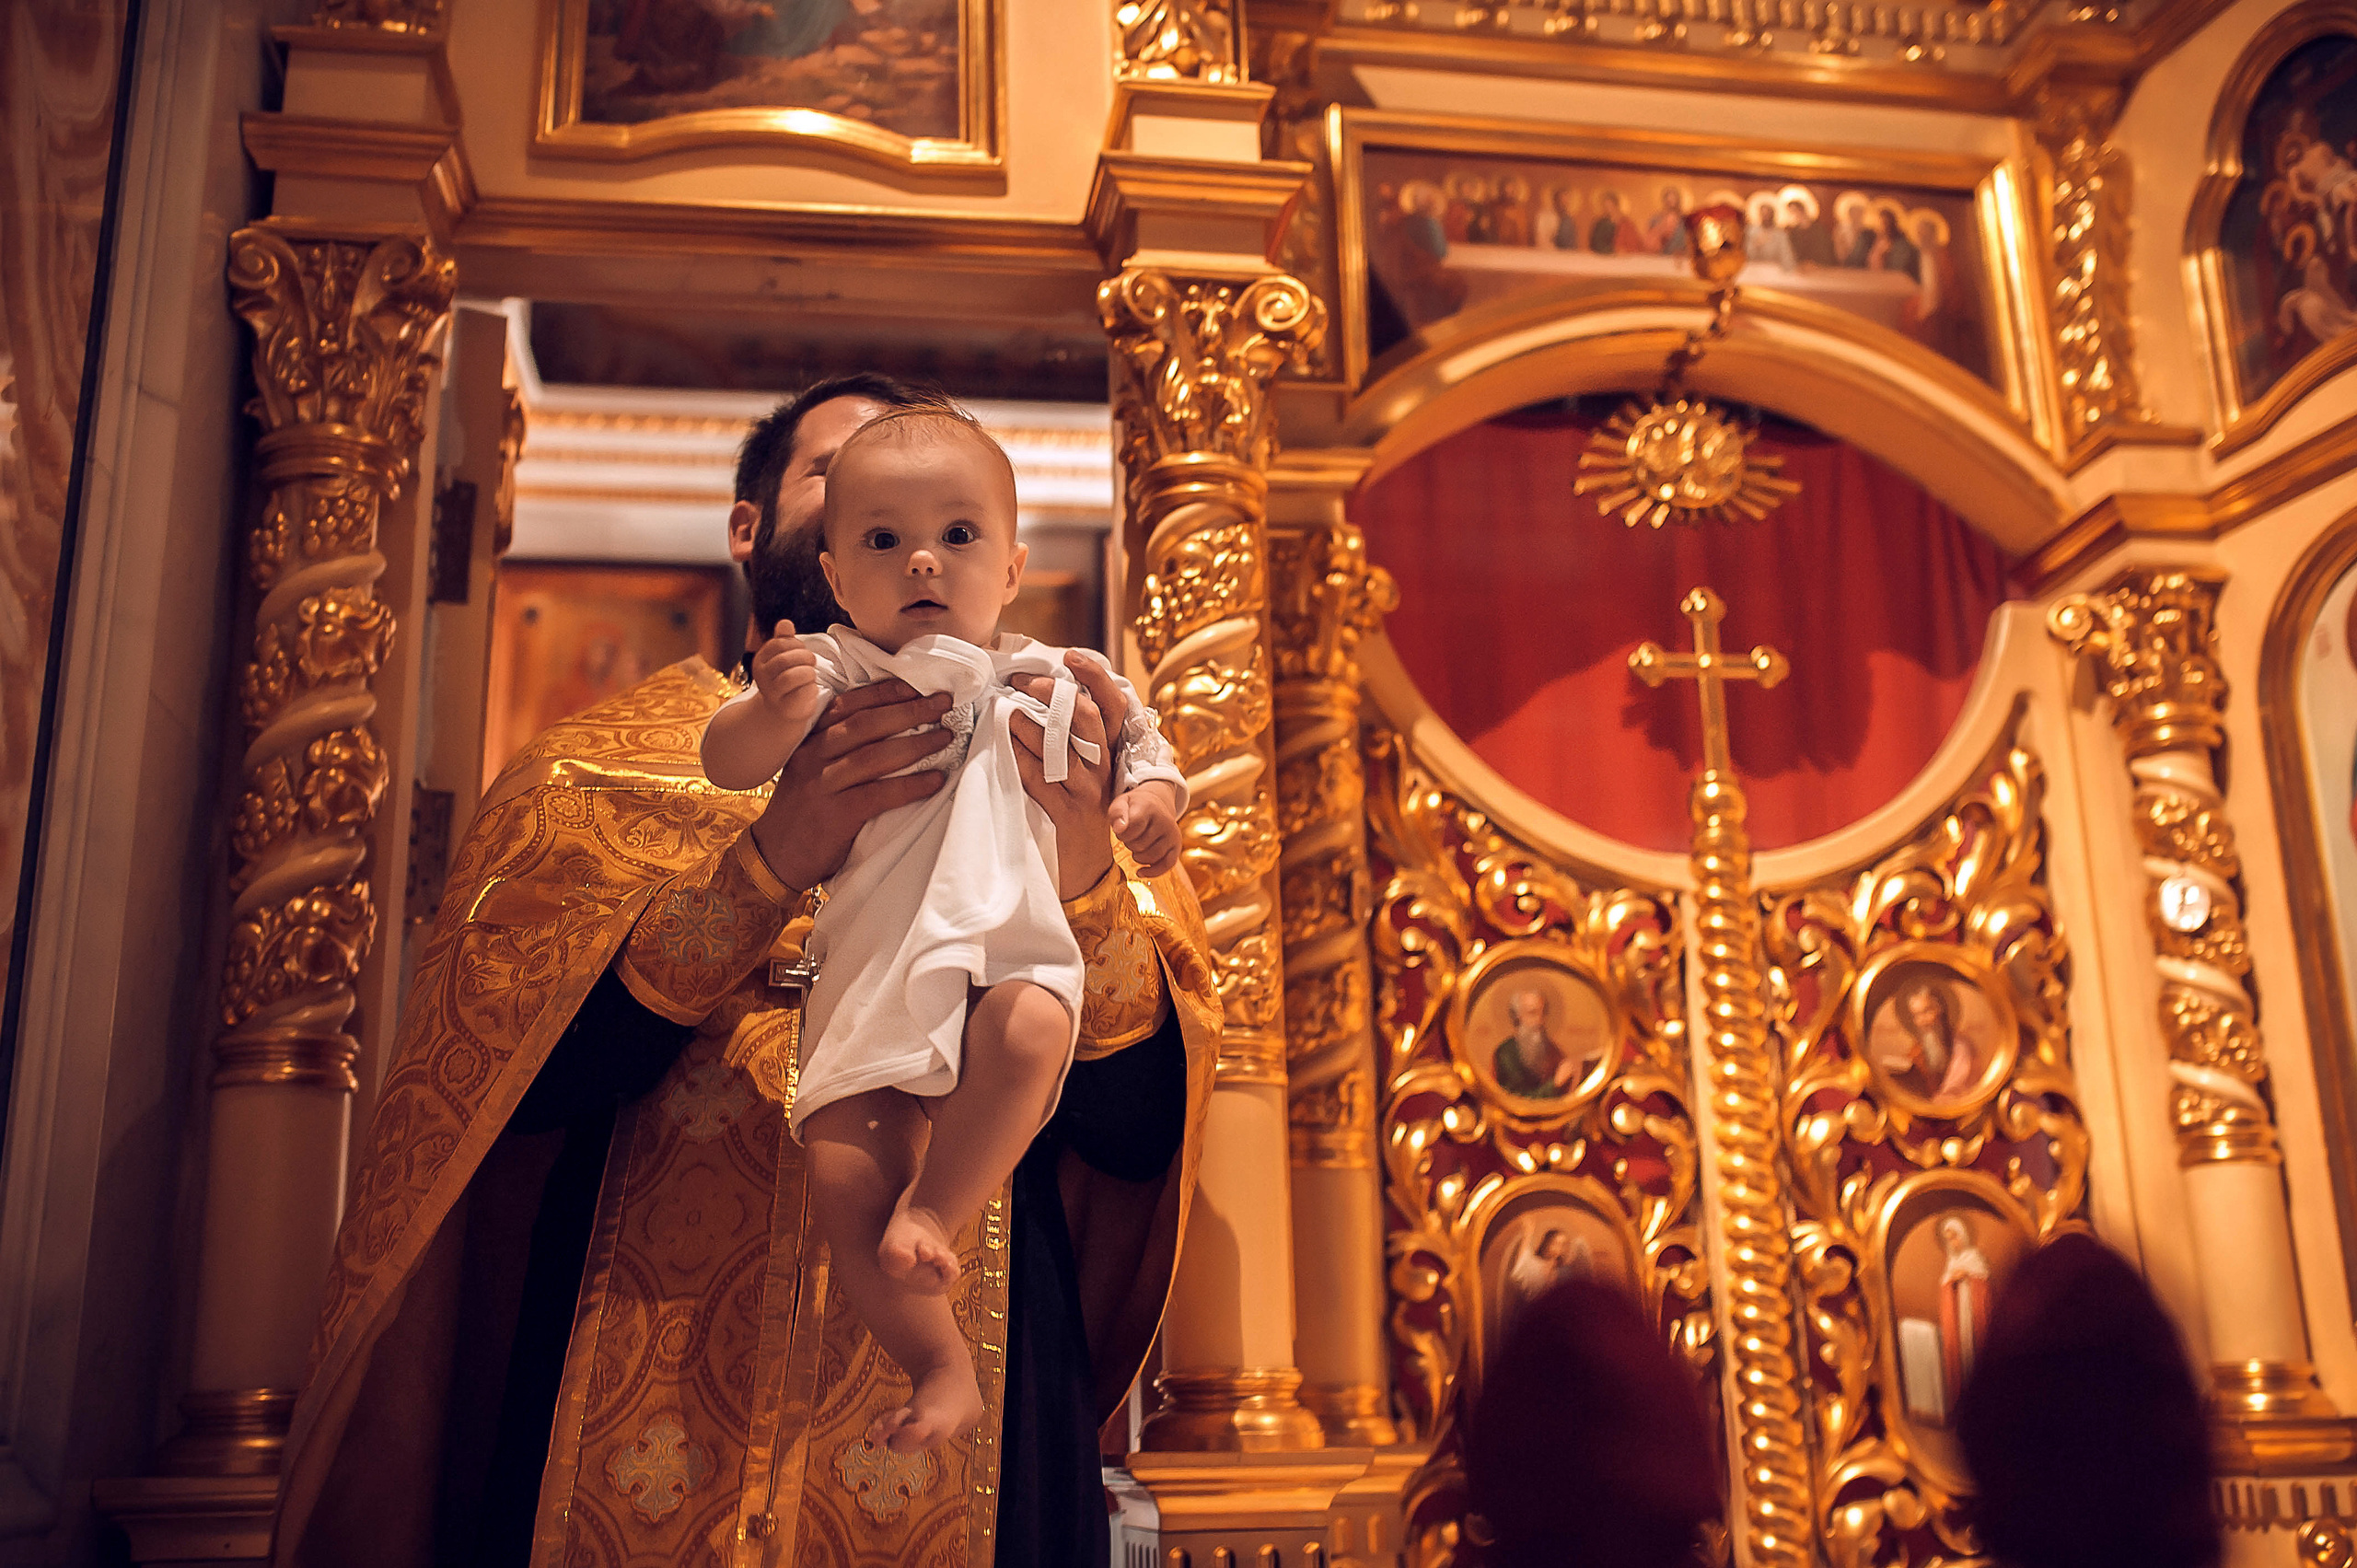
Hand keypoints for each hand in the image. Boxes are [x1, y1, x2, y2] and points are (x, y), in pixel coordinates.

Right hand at [748, 679, 953, 890]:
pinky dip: (912, 785)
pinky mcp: (835, 815)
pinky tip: (936, 780)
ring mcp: (822, 785)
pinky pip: (880, 794)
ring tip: (946, 736)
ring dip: (917, 743)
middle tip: (943, 702)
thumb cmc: (803, 810)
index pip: (848, 705)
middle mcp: (814, 757)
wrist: (775, 855)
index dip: (883, 692)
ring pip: (875, 755)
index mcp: (809, 740)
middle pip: (866, 724)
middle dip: (909, 710)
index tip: (915, 685)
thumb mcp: (810, 769)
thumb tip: (892, 724)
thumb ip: (837, 747)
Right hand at [751, 623, 822, 727]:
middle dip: (805, 657)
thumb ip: (785, 639)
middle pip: (785, 660)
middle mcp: (762, 677)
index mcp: (760, 661)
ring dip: (808, 673)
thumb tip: (785, 623)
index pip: (778, 644)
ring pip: (792, 677)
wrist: (784, 710)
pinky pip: (802, 692)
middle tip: (812, 662)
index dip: (796, 644)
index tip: (802, 650)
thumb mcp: (784, 656)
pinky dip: (811, 688)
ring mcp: (772, 693)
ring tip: (811, 675)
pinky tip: (811, 688)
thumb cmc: (786, 678)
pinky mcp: (786, 707)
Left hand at [1008, 658, 1124, 898]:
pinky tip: (1001, 746)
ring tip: (1004, 709)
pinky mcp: (1065, 814)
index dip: (1094, 676)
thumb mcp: (1080, 773)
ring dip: (1028, 724)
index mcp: (1107, 752)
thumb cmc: (1075, 813)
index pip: (1112, 704)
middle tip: (1023, 681)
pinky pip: (1039, 780)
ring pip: (1059, 747)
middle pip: (1086, 719)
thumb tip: (1034, 697)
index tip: (1070, 654)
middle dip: (1053, 694)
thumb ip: (1066, 739)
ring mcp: (1085, 791)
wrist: (1087, 871)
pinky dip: (1018, 759)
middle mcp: (1101, 768)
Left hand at [1109, 786, 1180, 878]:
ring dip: (1138, 857)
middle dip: (1129, 844)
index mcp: (1150, 808)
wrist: (1155, 805)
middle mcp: (1165, 820)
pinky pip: (1167, 865)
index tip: (1120, 830)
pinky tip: (1140, 872)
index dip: (1122, 834)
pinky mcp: (1177, 846)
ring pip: (1151, 857)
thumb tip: (1119, 829)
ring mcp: (1173, 834)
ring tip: (1135, 845)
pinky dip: (1153, 872)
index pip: (1133, 828)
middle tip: (1130, 835)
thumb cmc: (1133, 807)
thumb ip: (1116, 814)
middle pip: (1140, 845)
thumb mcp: (1121, 803)